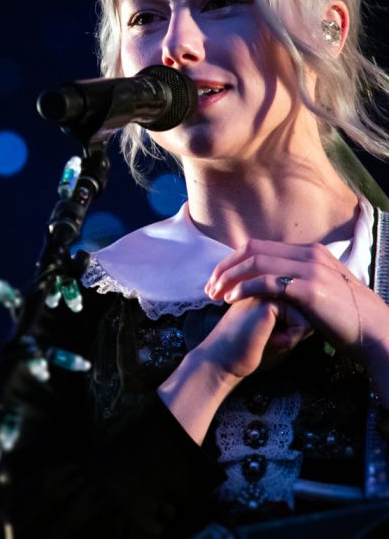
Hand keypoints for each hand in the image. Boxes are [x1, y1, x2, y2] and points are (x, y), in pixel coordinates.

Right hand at [158, 296, 310, 444]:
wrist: (222, 360)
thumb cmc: (249, 350)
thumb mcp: (278, 329)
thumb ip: (297, 314)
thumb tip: (323, 313)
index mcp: (268, 286)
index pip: (305, 304)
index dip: (295, 327)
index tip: (267, 335)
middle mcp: (268, 282)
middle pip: (309, 307)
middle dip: (296, 330)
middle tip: (266, 337)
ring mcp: (267, 288)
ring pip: (309, 314)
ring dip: (294, 334)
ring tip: (267, 338)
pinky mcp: (269, 299)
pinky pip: (303, 322)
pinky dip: (291, 338)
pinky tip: (269, 340)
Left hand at [205, 239, 388, 360]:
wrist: (376, 333)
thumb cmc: (346, 317)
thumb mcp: (321, 288)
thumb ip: (298, 278)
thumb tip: (271, 279)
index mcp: (308, 251)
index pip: (258, 247)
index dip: (232, 261)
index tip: (217, 279)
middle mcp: (308, 254)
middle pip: (252, 250)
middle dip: (225, 267)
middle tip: (209, 287)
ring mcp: (311, 269)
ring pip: (256, 263)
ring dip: (230, 278)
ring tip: (214, 294)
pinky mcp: (311, 289)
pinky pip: (267, 283)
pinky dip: (245, 288)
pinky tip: (232, 300)